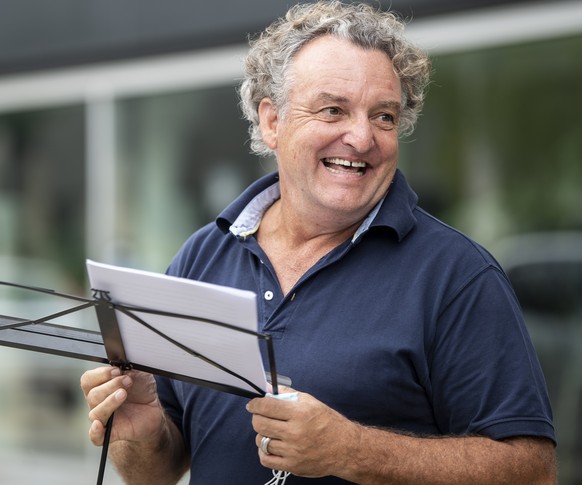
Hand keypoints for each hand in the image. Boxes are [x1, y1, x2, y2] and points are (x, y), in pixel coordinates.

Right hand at [80, 366, 163, 446]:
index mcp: (100, 386)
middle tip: (128, 381)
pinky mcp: (111, 433)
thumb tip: (122, 361)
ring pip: (95, 412)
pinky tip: (99, 425)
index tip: (117, 370)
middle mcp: (97, 402)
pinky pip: (96, 437)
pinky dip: (95, 432)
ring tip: (124, 394)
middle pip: (92, 395)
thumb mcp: (140, 373)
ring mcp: (103, 418)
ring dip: (109, 401)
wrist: (153, 409)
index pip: (88, 380)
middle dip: (110, 385)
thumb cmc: (142, 390)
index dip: (101, 374)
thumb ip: (130, 366)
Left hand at [246, 387, 360, 477]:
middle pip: (260, 424)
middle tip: (261, 416)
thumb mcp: (310, 402)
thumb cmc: (328, 423)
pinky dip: (264, 452)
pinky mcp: (293, 466)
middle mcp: (295, 432)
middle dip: (257, 418)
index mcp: (300, 413)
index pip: (267, 406)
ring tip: (271, 431)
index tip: (253, 404)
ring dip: (262, 435)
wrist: (345, 448)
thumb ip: (287, 394)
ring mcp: (293, 451)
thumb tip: (268, 389)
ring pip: (261, 441)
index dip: (255, 404)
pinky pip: (266, 459)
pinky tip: (272, 445)